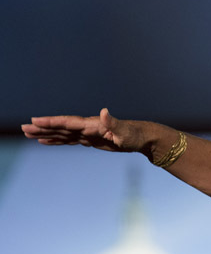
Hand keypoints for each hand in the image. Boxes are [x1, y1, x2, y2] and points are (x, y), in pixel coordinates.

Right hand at [21, 108, 147, 153]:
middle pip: (60, 127)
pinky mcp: (90, 140)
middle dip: (42, 128)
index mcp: (92, 124)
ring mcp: (87, 133)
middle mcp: (87, 127)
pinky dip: (56, 141)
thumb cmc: (135, 135)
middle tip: (23, 128)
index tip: (35, 121)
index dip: (52, 122)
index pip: (68, 122)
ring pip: (62, 134)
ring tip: (27, 134)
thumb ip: (112, 122)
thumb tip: (104, 111)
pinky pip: (69, 140)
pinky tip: (45, 142)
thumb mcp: (125, 131)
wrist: (143, 138)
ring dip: (45, 134)